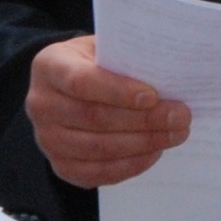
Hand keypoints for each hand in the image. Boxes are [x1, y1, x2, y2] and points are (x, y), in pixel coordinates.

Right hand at [28, 35, 190, 188]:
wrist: (66, 88)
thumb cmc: (93, 63)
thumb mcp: (103, 48)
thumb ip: (126, 58)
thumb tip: (170, 74)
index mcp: (48, 66)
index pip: (81, 82)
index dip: (118, 91)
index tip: (153, 96)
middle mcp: (40, 104)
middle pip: (94, 118)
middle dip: (144, 120)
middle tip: (180, 117)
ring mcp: (47, 139)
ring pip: (99, 148)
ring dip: (143, 144)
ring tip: (175, 134)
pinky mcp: (60, 165)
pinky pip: (98, 173)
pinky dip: (130, 165)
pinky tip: (154, 152)